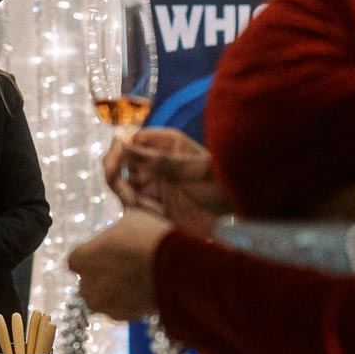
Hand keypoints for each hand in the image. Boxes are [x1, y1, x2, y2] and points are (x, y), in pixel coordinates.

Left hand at [68, 211, 172, 322]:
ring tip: (133, 282)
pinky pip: (119, 311)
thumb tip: (120, 229)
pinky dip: (127, 304)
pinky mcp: (121, 317)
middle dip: (99, 278)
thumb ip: (116, 230)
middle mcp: (86, 284)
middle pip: (87, 283)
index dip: (91, 257)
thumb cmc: (149, 237)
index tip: (104, 254)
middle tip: (121, 268)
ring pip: (101, 300)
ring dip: (111, 294)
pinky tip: (142, 292)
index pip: (75, 261)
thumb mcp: (129, 220)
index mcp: (82, 257)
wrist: (175, 266)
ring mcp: (103, 303)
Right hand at [104, 127, 230, 235]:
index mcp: (166, 143)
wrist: (239, 216)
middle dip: (115, 168)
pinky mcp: (153, 204)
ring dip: (124, 192)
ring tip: (143, 205)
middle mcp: (155, 160)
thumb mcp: (192, 170)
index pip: (133, 138)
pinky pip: (131, 202)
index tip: (115, 155)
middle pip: (121, 159)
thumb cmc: (223, 185)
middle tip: (117, 179)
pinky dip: (134, 208)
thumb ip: (157, 160)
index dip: (119, 145)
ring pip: (121, 181)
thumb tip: (124, 146)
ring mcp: (153, 182)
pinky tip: (155, 215)